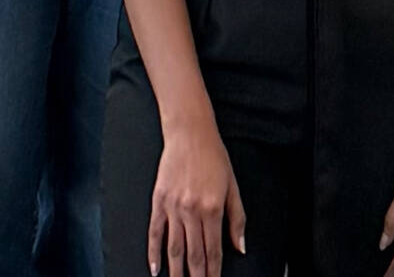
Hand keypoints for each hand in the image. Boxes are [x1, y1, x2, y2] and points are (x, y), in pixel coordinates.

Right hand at [148, 110, 245, 276]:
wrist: (190, 132)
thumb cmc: (213, 156)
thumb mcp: (233, 186)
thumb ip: (237, 218)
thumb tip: (240, 246)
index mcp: (213, 209)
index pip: (214, 252)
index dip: (214, 273)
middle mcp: (193, 211)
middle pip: (194, 256)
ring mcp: (173, 207)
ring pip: (174, 249)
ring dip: (176, 273)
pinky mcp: (159, 201)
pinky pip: (155, 232)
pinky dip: (154, 253)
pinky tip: (155, 269)